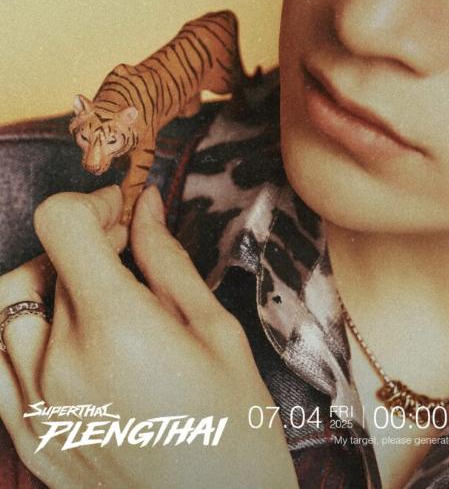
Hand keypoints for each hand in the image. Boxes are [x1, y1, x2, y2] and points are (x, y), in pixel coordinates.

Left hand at [0, 186, 296, 488]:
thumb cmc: (234, 427)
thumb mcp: (216, 330)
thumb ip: (168, 261)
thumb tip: (146, 204)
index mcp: (117, 326)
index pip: (59, 224)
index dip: (91, 203)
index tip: (122, 212)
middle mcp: (62, 362)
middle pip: (47, 262)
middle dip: (88, 242)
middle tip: (128, 252)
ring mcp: (36, 405)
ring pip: (10, 306)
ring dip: (49, 282)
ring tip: (93, 296)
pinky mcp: (28, 437)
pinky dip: (21, 334)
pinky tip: (63, 339)